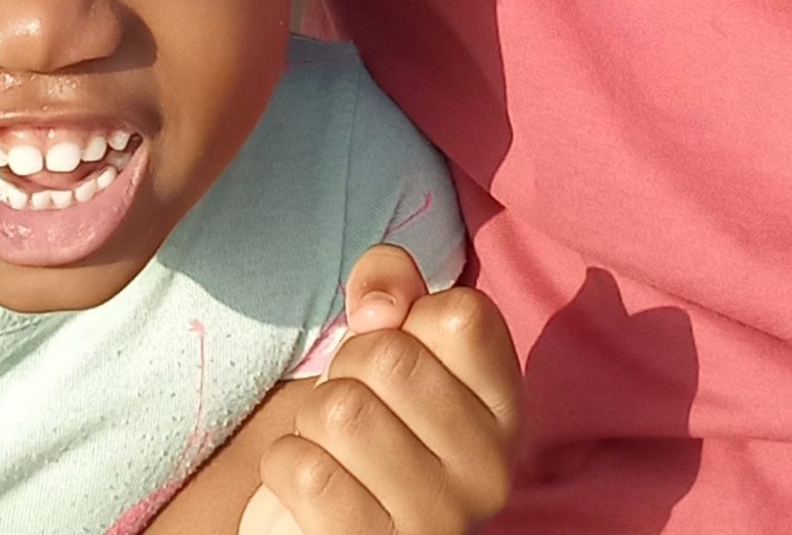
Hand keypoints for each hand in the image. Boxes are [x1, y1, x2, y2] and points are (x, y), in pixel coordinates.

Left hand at [238, 247, 520, 533]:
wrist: (331, 519)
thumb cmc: (367, 411)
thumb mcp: (386, 333)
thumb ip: (390, 280)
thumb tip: (380, 309)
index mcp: (505, 409)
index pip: (462, 316)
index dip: (404, 317)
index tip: (398, 349)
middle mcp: (489, 472)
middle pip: (387, 357)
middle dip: (347, 366)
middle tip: (355, 403)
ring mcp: (438, 524)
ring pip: (341, 411)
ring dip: (312, 418)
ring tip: (334, 445)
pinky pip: (306, 473)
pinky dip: (286, 462)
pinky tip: (313, 481)